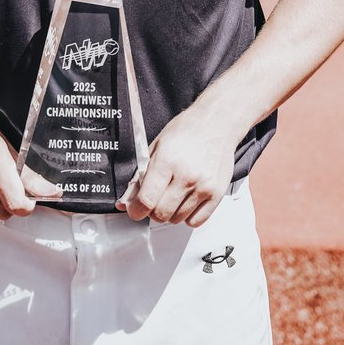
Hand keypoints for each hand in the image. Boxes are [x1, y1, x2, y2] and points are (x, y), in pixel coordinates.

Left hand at [117, 99, 239, 226]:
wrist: (217, 123)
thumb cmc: (187, 131)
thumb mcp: (156, 147)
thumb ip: (140, 176)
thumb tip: (127, 201)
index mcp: (167, 161)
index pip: (146, 200)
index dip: (135, 210)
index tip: (135, 210)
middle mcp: (186, 176)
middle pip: (160, 214)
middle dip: (152, 211)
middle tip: (154, 199)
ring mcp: (203, 187)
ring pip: (177, 220)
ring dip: (170, 212)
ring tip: (173, 194)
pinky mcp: (216, 194)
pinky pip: (196, 222)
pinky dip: (188, 216)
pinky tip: (187, 200)